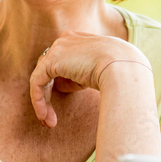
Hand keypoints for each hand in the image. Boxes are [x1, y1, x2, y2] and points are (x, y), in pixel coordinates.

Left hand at [29, 32, 152, 127]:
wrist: (123, 67)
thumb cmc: (117, 72)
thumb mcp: (95, 71)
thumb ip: (77, 75)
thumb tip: (60, 85)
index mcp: (76, 39)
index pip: (60, 61)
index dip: (58, 83)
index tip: (61, 103)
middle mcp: (65, 40)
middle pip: (47, 69)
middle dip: (47, 94)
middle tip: (49, 117)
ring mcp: (57, 48)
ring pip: (41, 77)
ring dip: (43, 102)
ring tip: (49, 122)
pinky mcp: (51, 61)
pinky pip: (37, 82)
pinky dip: (39, 100)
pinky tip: (45, 116)